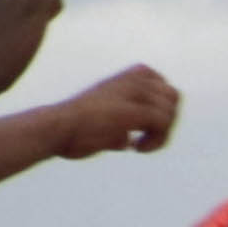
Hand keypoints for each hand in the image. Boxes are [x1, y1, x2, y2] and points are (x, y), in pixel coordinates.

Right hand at [49, 66, 179, 155]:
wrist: (55, 128)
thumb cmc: (69, 131)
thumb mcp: (97, 122)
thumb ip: (117, 127)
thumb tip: (125, 141)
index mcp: (124, 77)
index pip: (163, 87)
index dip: (161, 109)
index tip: (143, 128)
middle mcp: (132, 80)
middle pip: (172, 97)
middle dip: (165, 122)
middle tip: (145, 139)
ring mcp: (134, 93)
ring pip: (170, 111)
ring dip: (161, 134)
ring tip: (139, 146)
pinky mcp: (135, 111)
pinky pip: (163, 123)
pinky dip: (156, 141)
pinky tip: (136, 148)